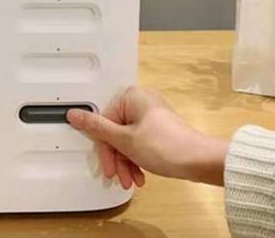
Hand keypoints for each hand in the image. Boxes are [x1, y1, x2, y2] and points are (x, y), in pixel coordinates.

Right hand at [67, 87, 228, 188]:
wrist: (201, 161)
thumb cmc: (168, 147)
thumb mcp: (124, 140)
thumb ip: (96, 128)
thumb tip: (73, 114)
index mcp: (131, 96)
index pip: (104, 122)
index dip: (105, 148)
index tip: (107, 164)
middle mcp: (141, 100)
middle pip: (115, 132)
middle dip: (117, 158)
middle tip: (118, 175)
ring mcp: (151, 114)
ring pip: (127, 139)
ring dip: (126, 161)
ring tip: (131, 179)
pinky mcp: (159, 127)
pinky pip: (139, 141)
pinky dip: (137, 158)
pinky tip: (140, 174)